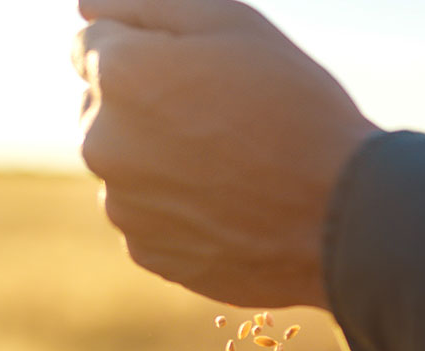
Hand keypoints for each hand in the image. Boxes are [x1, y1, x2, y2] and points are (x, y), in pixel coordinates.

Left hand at [72, 0, 380, 307]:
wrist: (338, 220)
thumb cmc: (295, 108)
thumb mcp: (231, 22)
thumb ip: (145, 5)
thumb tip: (86, 10)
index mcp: (118, 75)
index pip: (90, 45)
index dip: (145, 48)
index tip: (194, 68)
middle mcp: (102, 143)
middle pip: (102, 107)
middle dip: (143, 104)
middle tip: (220, 116)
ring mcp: (122, 205)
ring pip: (125, 165)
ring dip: (158, 158)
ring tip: (230, 165)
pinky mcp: (147, 252)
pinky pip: (147, 215)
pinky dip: (176, 207)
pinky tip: (228, 204)